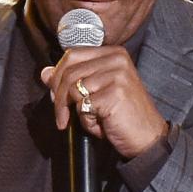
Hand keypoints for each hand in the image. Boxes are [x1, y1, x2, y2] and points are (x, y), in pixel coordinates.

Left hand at [41, 46, 167, 158]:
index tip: (56, 97)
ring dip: (75, 112)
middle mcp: (116, 59)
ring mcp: (117, 75)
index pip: (72, 55)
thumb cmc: (121, 116)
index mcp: (113, 53)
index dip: (57, 76)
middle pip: (69, 71)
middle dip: (58, 97)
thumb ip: (72, 79)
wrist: (148, 138)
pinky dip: (86, 121)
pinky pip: (83, 106)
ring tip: (92, 121)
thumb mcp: (96, 93)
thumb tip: (45, 73)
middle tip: (61, 116)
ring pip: (73, 89)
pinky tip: (100, 125)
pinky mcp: (114, 93)